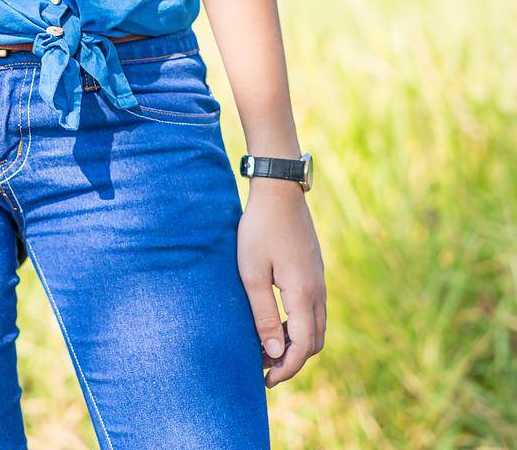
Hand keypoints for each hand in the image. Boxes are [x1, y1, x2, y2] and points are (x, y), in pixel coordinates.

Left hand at [237, 183, 326, 387]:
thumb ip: (263, 315)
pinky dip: (298, 325)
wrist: (279, 190)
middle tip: (264, 367)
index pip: (302, 348)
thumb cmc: (260, 229)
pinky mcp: (314, 271)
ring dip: (295, 343)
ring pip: (316, 326)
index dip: (286, 369)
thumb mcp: (252, 273)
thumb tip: (274, 353)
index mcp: (304, 295)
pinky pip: (313, 310)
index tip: (265, 380)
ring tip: (266, 347)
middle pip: (313, 342)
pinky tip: (275, 320)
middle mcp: (318, 291)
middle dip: (292, 360)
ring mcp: (319, 280)